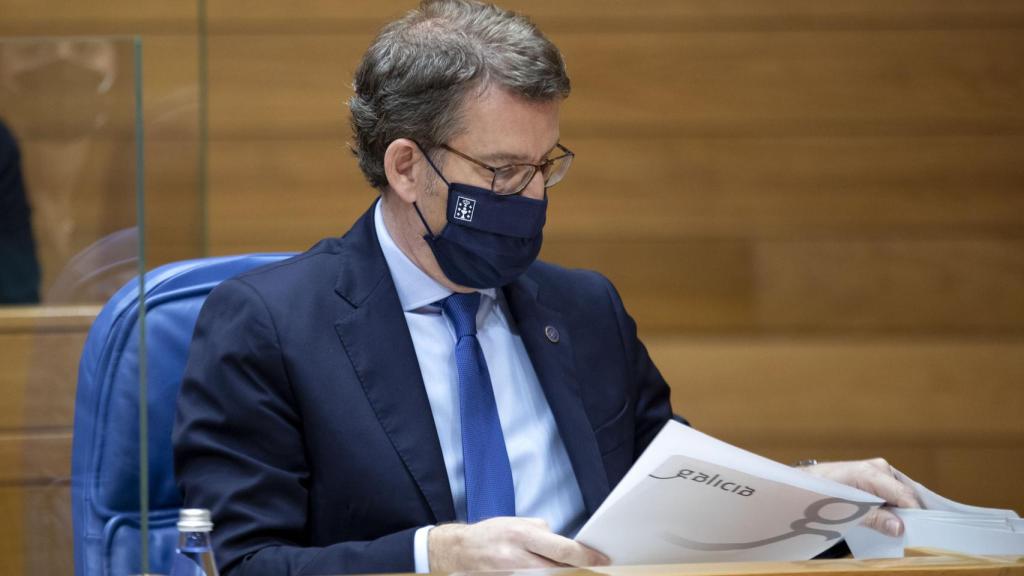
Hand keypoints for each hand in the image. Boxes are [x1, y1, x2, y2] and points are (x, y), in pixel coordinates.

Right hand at [428, 517, 609, 570]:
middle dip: (577, 569)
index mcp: (522, 535)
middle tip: (592, 568)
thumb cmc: (490, 534)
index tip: (603, 559)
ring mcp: (512, 573)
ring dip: (562, 574)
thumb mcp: (515, 523)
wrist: (459, 550)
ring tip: (571, 570)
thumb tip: (563, 543)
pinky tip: (547, 573)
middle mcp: (517, 556)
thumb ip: (540, 532)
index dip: (586, 556)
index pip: (563, 549)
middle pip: (558, 569)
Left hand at [801, 457, 920, 536]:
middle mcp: (880, 467)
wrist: (806, 481)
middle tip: (916, 536)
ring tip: (905, 531)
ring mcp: (880, 470)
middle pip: (906, 494)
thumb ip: (873, 518)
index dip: (916, 514)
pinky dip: (897, 506)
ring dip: (904, 512)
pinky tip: (895, 520)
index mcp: (870, 472)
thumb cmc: (820, 492)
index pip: (904, 494)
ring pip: (903, 494)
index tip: (923, 533)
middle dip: (912, 514)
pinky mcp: (878, 476)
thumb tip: (900, 528)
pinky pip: (895, 492)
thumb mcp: (844, 509)